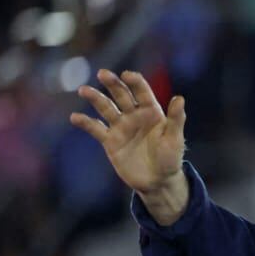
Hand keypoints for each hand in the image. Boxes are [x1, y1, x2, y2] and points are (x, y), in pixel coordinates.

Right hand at [71, 69, 185, 196]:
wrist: (158, 181)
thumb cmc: (170, 159)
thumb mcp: (175, 139)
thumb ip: (176, 119)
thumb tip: (179, 98)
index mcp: (151, 112)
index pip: (142, 92)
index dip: (135, 82)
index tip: (127, 75)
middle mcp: (134, 115)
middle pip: (121, 95)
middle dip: (112, 84)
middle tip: (102, 73)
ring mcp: (121, 127)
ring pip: (106, 107)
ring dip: (95, 98)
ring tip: (84, 90)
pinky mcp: (110, 141)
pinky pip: (96, 129)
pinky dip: (85, 122)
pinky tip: (75, 117)